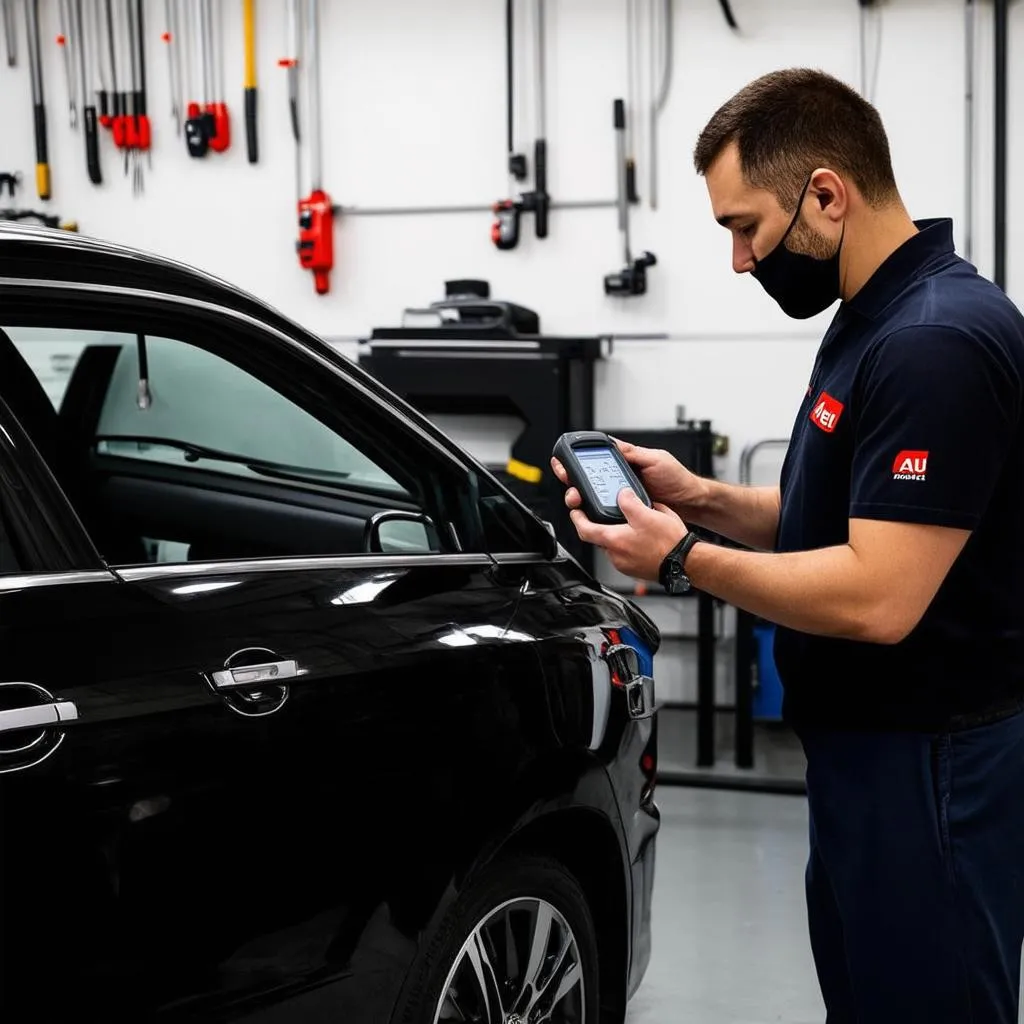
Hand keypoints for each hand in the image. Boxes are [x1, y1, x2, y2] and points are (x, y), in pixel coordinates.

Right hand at [551, 438, 704, 520]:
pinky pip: (606, 511)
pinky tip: (591, 513)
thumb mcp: (655, 458)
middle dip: (574, 483)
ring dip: (582, 499)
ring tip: (578, 500)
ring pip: (594, 497)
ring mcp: (622, 496)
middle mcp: (621, 479)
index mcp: (626, 463)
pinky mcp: (626, 511)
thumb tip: (612, 443)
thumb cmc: (677, 478)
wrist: (690, 502)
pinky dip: (596, 513)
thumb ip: (632, 452)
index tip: (564, 463)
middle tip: (571, 487)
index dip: (578, 461)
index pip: (596, 459)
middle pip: (589, 480)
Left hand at [567, 488, 687, 582]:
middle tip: (604, 514)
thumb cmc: (668, 544)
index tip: (575, 511)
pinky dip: (629, 544)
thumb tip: (621, 494)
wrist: (686, 563)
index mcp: (613, 540)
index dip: (576, 519)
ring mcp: (625, 565)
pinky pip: (626, 553)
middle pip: (598, 537)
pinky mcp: (635, 569)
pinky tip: (642, 537)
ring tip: (631, 524)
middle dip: (600, 525)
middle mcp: (615, 555)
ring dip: (618, 534)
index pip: (583, 529)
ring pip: (614, 546)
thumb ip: (629, 502)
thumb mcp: (646, 514)